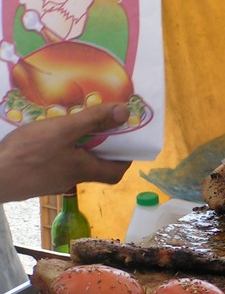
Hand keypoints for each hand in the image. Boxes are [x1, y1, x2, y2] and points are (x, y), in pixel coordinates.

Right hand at [0, 104, 132, 202]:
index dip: (125, 158)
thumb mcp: (64, 130)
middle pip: (95, 165)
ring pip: (73, 162)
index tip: (127, 140)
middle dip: (100, 145)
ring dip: (78, 145)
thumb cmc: (28, 154)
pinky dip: (58, 149)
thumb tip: (125, 113)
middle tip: (99, 125)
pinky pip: (55, 162)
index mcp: (84, 169)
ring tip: (72, 125)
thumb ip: (94, 120)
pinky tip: (47, 136)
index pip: (116, 171)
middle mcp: (71, 179)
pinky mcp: (36, 177)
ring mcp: (52, 180)